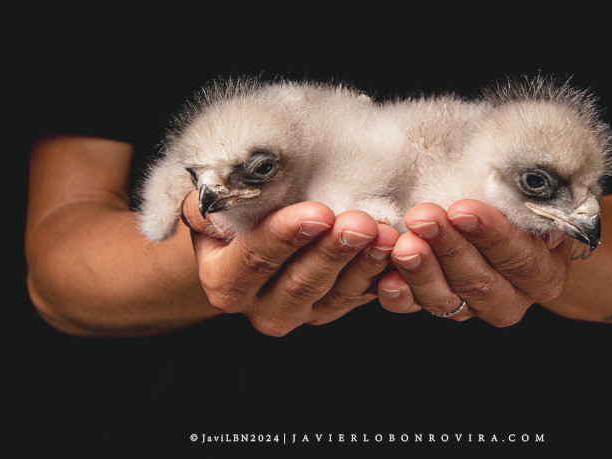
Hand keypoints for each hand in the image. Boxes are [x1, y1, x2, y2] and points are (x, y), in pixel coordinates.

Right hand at [182, 192, 398, 335]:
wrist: (243, 242)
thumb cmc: (231, 212)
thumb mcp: (215, 200)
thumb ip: (221, 193)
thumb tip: (240, 174)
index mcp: (224, 280)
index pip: (255, 259)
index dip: (287, 236)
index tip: (318, 213)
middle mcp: (258, 306)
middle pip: (300, 282)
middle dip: (333, 251)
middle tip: (361, 224)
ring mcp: (298, 314)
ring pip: (335, 295)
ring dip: (364, 264)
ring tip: (386, 235)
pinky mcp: (329, 311)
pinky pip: (359, 298)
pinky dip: (379, 275)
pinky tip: (396, 251)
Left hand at [377, 200, 571, 325]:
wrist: (501, 221)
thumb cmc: (516, 201)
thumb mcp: (532, 196)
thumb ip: (529, 199)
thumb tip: (525, 190)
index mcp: (542, 273)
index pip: (519, 257)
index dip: (492, 235)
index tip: (463, 210)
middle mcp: (509, 299)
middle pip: (479, 281)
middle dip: (449, 248)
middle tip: (423, 219)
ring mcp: (471, 308)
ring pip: (444, 299)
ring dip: (421, 271)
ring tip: (404, 244)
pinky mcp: (436, 307)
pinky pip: (413, 307)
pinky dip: (399, 295)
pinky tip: (388, 279)